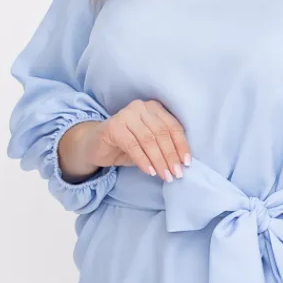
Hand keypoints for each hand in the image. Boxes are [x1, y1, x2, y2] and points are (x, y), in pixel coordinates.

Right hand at [58, 99, 191, 181]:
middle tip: (176, 173)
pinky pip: (133, 145)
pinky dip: (143, 160)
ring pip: (148, 139)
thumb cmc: (127, 145)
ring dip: (159, 160)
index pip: (173, 126)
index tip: (186, 163)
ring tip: (165, 175)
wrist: (96, 146)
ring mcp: (126, 114)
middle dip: (171, 155)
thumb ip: (164, 147)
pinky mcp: (113, 126)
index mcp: (154, 108)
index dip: (181, 145)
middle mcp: (141, 107)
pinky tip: (149, 171)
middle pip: (162, 133)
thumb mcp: (149, 145)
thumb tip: (182, 163)